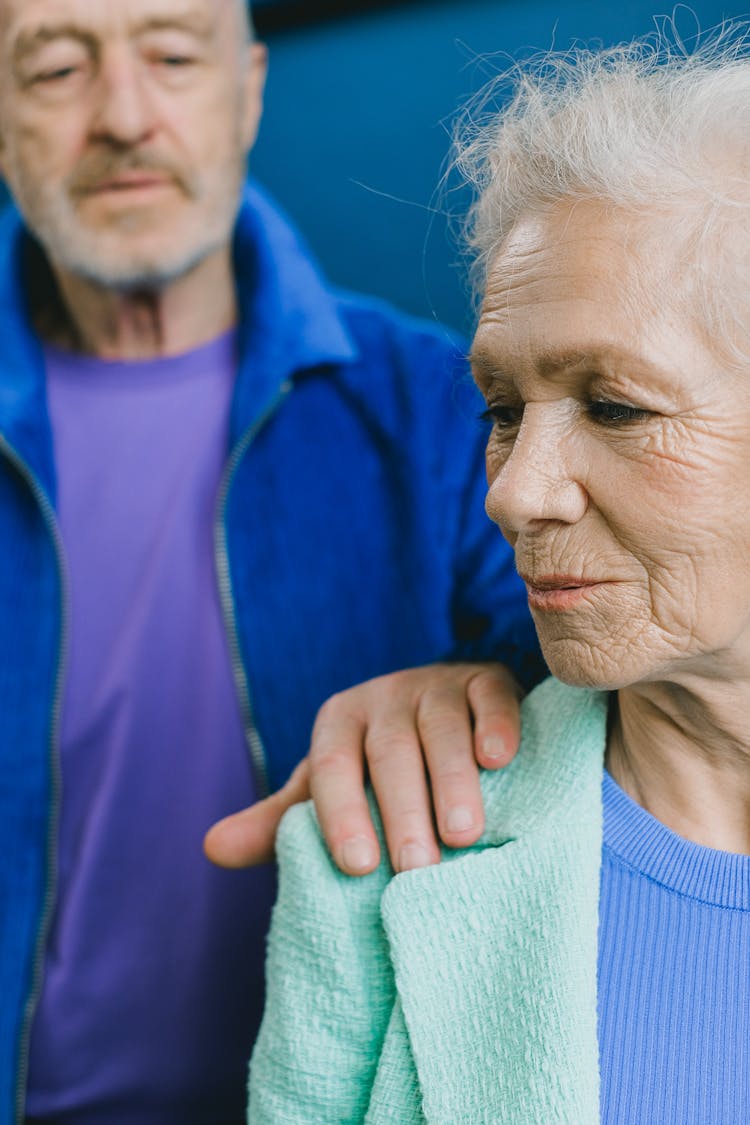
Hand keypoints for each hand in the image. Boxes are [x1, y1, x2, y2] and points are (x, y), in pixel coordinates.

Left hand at [204, 661, 520, 874]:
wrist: (441, 705)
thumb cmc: (377, 766)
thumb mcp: (329, 788)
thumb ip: (281, 820)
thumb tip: (211, 849)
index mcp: (338, 723)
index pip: (331, 768)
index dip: (341, 814)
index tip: (355, 866)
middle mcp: (384, 699)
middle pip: (390, 752)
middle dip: (402, 810)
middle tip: (416, 869)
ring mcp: (437, 686)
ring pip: (441, 728)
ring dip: (452, 779)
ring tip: (463, 834)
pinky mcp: (487, 680)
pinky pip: (489, 697)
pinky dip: (495, 725)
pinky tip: (499, 759)